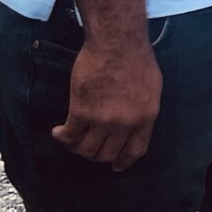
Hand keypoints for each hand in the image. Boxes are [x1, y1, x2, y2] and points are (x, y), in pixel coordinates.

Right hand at [55, 29, 162, 170]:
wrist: (117, 44)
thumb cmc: (136, 59)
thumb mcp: (152, 87)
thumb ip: (143, 109)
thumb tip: (134, 124)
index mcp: (147, 117)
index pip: (136, 150)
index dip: (124, 161)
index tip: (116, 166)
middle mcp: (126, 123)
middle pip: (108, 154)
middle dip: (97, 155)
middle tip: (88, 147)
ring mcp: (103, 119)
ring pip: (86, 150)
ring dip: (77, 148)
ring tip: (73, 139)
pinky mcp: (81, 112)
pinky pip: (69, 136)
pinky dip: (61, 137)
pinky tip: (58, 132)